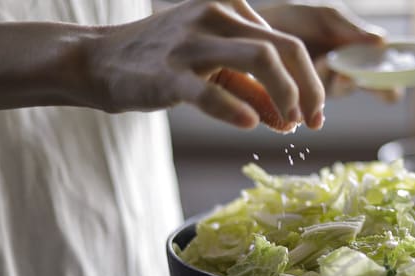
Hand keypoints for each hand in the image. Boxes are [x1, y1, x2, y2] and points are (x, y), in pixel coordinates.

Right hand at [88, 0, 324, 130]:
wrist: (97, 61)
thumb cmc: (163, 63)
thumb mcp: (216, 71)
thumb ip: (253, 92)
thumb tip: (291, 121)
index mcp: (229, 8)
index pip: (287, 44)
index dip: (310, 82)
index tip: (316, 115)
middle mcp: (214, 15)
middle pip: (283, 48)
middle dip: (308, 89)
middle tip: (313, 123)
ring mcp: (190, 41)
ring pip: (259, 59)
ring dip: (285, 95)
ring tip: (290, 124)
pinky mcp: (166, 73)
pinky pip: (209, 91)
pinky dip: (235, 109)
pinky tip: (250, 125)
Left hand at [258, 2, 403, 102]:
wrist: (255, 28)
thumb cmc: (295, 20)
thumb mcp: (326, 17)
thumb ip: (351, 29)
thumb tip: (383, 41)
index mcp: (359, 56)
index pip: (385, 74)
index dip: (394, 83)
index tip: (397, 86)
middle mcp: (346, 76)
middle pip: (373, 89)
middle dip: (377, 88)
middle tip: (376, 81)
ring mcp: (325, 88)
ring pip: (342, 89)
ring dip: (339, 77)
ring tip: (326, 62)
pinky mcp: (303, 97)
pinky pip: (317, 94)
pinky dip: (316, 80)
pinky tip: (312, 68)